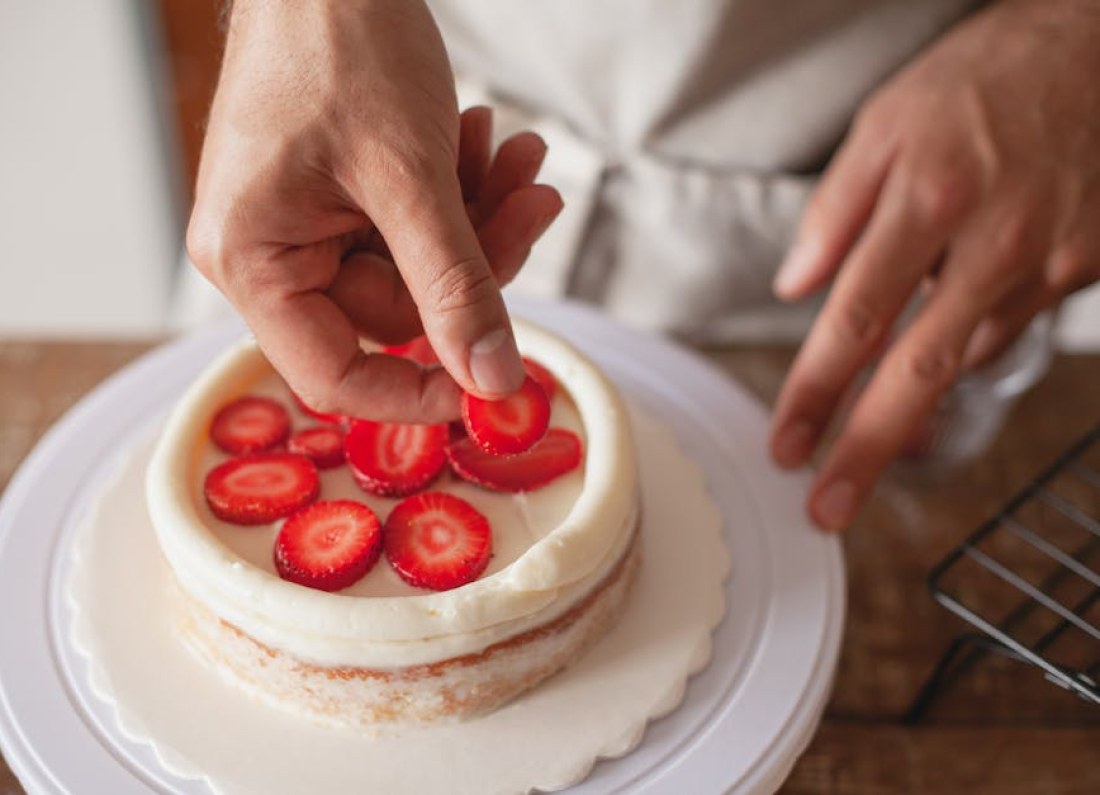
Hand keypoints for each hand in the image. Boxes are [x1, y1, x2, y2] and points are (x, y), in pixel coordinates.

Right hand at [186, 0, 562, 423]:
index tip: (496, 379)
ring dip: (480, 218)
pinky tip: (489, 140)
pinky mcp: (337, 195)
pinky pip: (411, 224)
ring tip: (522, 158)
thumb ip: (456, 287)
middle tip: (535, 206)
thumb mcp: (410, 177)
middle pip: (396, 310)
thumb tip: (492, 380)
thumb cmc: (339, 43)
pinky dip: (459, 191)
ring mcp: (303, 222)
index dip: (421, 390)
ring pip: (417, 266)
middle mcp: (267, 252)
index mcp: (252, 261)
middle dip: (478, 260)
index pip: (335, 375)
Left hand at [769, 0, 1099, 530]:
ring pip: (963, 359)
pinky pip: (1004, 330)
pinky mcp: (1079, 271)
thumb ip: (835, 210)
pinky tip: (938, 344)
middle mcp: (991, 245)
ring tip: (869, 434)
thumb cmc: (982, 79)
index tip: (787, 443)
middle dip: (865, 451)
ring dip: (911, 405)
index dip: (815, 391)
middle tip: (826, 509)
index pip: (855, 320)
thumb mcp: (887, 122)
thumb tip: (796, 284)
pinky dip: (961, 347)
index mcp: (929, 201)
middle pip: (917, 373)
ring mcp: (1046, 263)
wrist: (1098, 46)